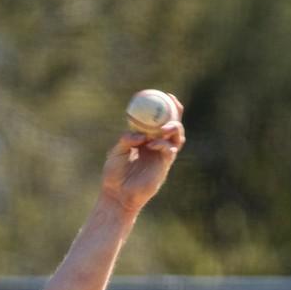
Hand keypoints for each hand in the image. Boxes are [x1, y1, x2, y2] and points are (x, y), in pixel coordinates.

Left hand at [100, 94, 184, 215]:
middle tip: (172, 102)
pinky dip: (164, 145)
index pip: (156, 119)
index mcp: (144, 138)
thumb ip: (126, 140)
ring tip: (165, 127)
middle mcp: (156, 145)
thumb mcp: (116, 152)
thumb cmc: (113, 174)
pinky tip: (153, 144)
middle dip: (176, 112)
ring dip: (174, 128)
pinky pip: (170, 151)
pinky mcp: (164, 166)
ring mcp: (161, 155)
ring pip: (177, 137)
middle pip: (172, 124)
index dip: (162, 107)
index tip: (162, 94)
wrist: (118, 195)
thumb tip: (140, 134)